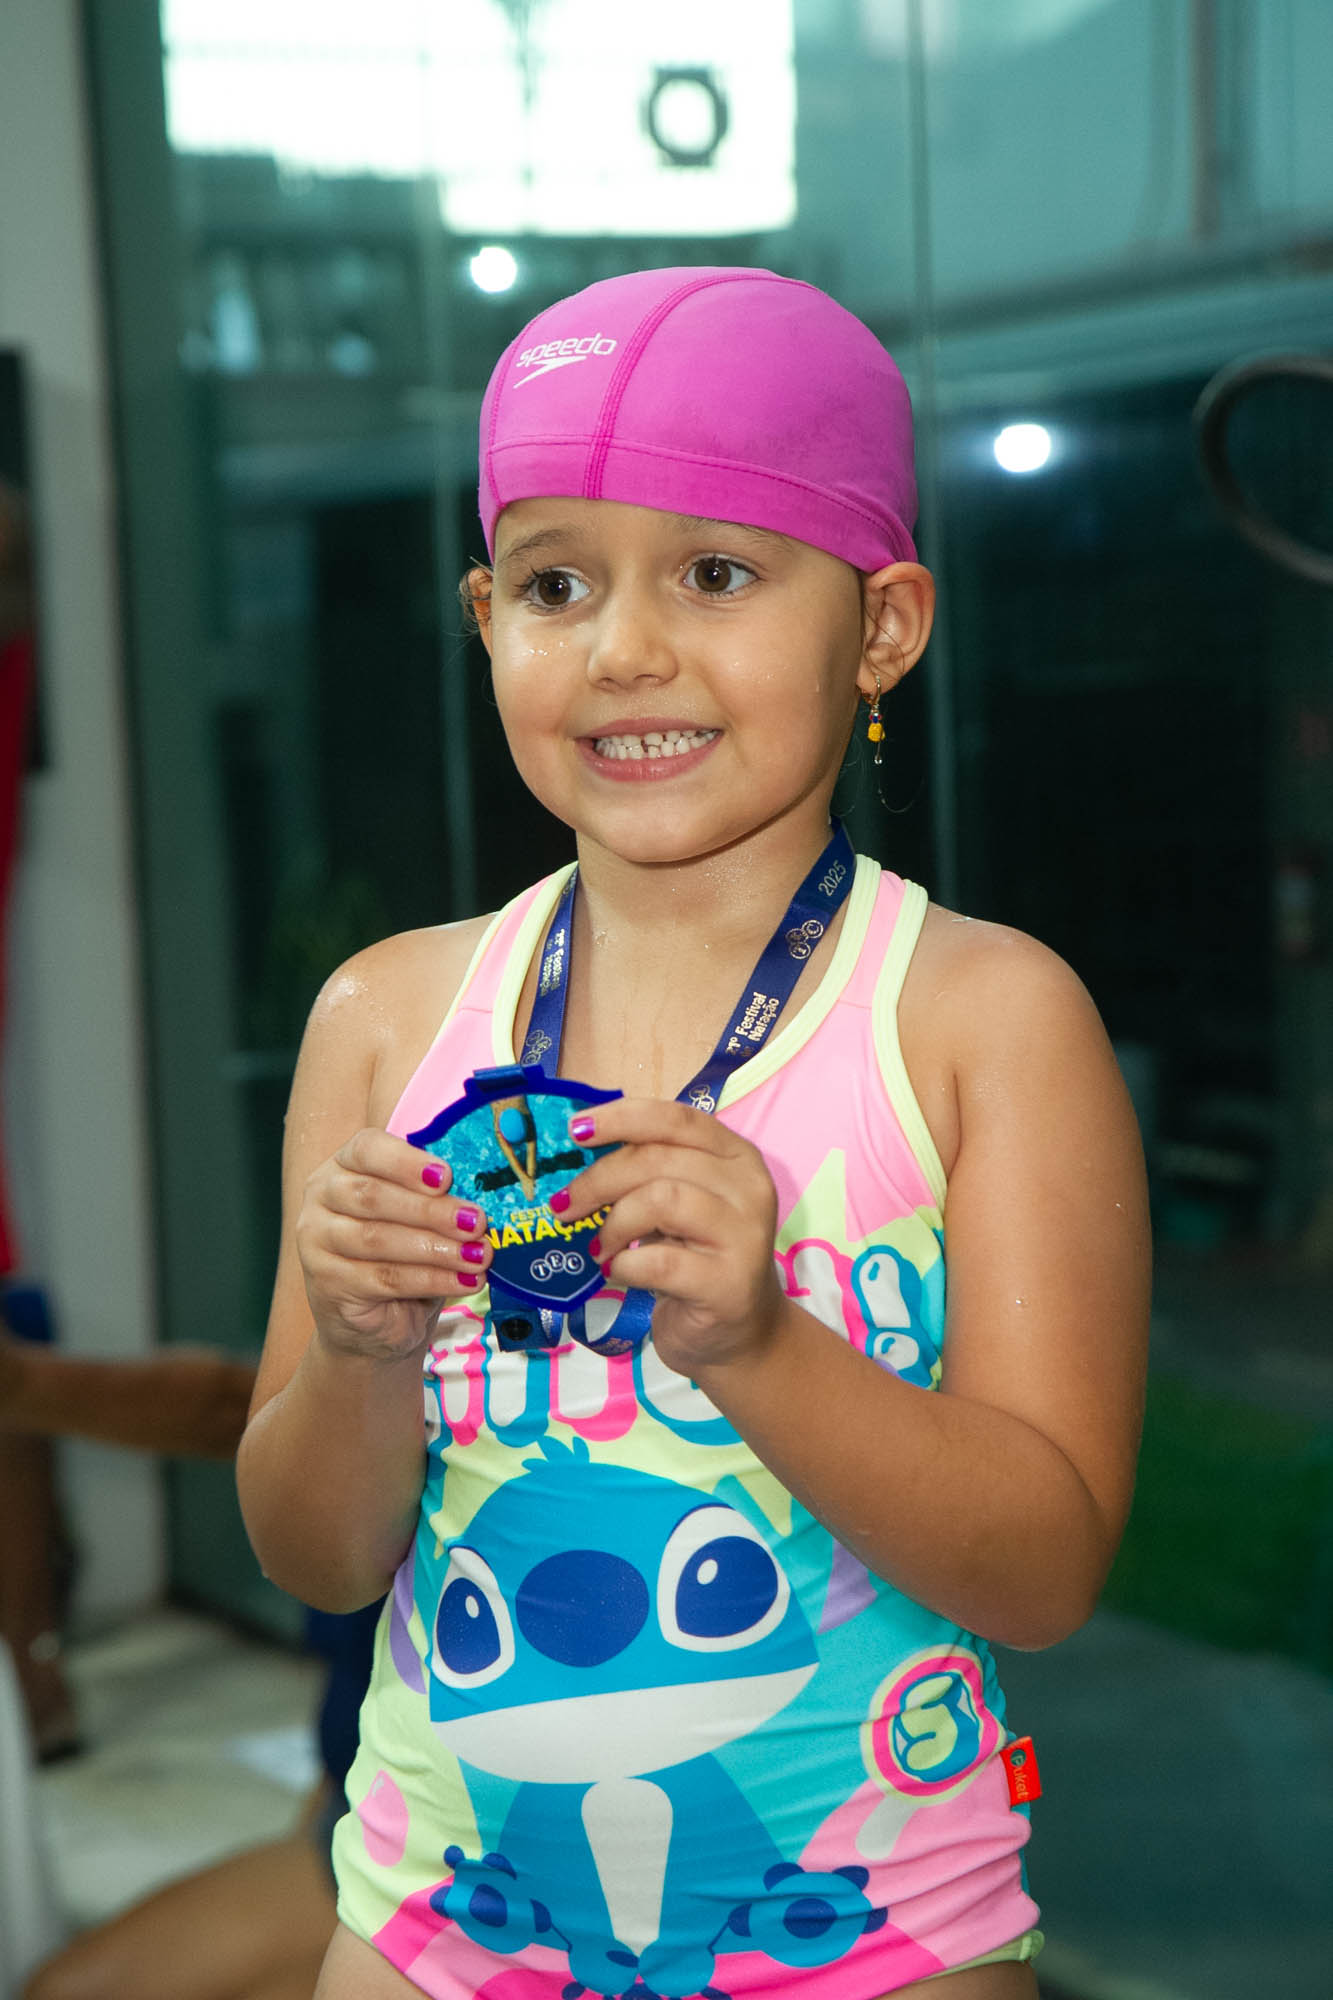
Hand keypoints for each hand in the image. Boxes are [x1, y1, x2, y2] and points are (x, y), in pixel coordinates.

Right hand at [296, 1129, 489, 1363]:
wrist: (372, 1317)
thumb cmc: (400, 1251)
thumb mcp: (416, 1215)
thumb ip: (436, 1196)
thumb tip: (481, 1191)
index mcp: (342, 1165)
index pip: (367, 1149)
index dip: (407, 1161)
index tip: (447, 1176)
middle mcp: (322, 1198)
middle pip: (374, 1196)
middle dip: (431, 1210)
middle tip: (476, 1222)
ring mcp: (317, 1242)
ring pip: (379, 1240)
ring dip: (437, 1248)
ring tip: (478, 1256)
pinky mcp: (329, 1284)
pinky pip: (386, 1278)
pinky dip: (432, 1279)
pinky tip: (464, 1280)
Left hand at [557, 1098, 783, 1378]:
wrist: (738, 1333)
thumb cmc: (698, 1260)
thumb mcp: (678, 1205)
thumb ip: (646, 1173)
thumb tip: (579, 1151)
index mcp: (736, 1156)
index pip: (676, 1118)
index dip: (620, 1118)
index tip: (575, 1130)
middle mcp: (748, 1188)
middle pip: (658, 1158)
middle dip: (599, 1180)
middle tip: (565, 1206)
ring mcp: (744, 1236)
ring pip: (661, 1200)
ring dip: (614, 1224)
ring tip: (599, 1248)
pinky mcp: (728, 1283)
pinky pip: (659, 1262)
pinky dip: (624, 1266)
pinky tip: (617, 1273)